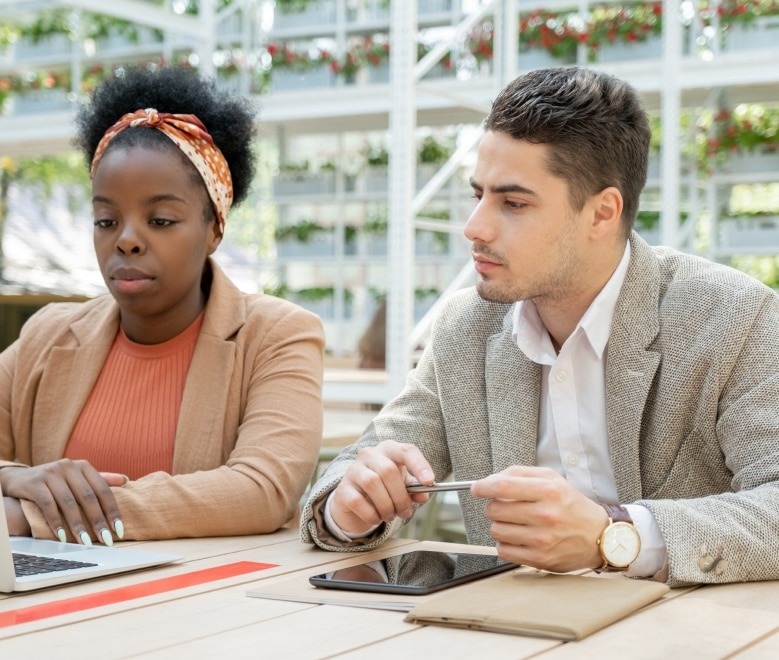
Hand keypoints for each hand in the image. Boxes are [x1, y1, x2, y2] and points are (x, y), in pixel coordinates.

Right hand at [0, 460, 123, 545]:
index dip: (112, 511)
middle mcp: (69, 467)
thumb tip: (125, 480)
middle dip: (98, 521)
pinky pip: (48, 505)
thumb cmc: (55, 482)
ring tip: (85, 542)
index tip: (119, 530)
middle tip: (106, 540)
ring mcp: (51, 474)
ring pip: (69, 503)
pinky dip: (56, 522)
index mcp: (84, 466)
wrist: (20, 479)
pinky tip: (62, 536)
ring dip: (78, 525)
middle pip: (88, 497)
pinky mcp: (35, 483)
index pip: (103, 490)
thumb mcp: (77, 477)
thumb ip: (100, 479)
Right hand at [329, 440, 434, 535]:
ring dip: (386, 506)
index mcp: (389, 449)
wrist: (355, 502)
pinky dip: (371, 514)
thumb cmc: (384, 488)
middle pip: (388, 470)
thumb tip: (424, 496)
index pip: (405, 450)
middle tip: (405, 512)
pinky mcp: (342, 488)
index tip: (429, 482)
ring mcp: (353, 470)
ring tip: (390, 516)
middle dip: (400, 496)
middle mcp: (369, 454)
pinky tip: (376, 518)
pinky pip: (358, 501)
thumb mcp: (403, 487)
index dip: (419, 465)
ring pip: (372, 483)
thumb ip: (415, 490)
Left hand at [471, 465, 608, 572]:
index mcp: (548, 491)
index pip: (503, 486)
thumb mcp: (552, 479)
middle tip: (505, 507)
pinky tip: (518, 538)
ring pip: (496, 531)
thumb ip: (520, 474)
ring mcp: (542, 539)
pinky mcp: (540, 559)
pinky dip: (505, 544)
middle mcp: (545, 515)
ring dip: (500, 525)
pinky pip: (503, 551)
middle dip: (494, 506)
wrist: (598, 536)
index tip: (476, 489)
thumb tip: (490, 479)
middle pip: (495, 509)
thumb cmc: (570, 505)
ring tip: (515, 523)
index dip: (483, 487)